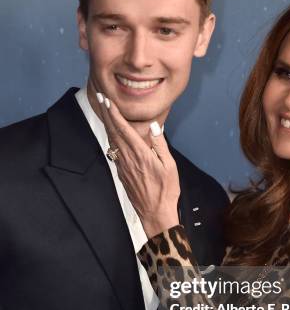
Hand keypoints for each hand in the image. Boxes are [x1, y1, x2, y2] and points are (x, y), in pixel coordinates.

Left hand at [97, 94, 179, 237]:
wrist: (155, 213)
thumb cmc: (166, 190)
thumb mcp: (169, 165)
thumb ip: (160, 144)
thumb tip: (154, 125)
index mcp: (140, 153)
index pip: (123, 128)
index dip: (114, 113)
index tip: (107, 100)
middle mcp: (127, 158)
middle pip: (113, 131)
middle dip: (107, 113)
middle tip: (100, 97)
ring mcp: (122, 166)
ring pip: (112, 140)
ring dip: (107, 124)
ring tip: (104, 111)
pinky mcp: (121, 173)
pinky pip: (114, 151)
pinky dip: (111, 137)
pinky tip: (112, 133)